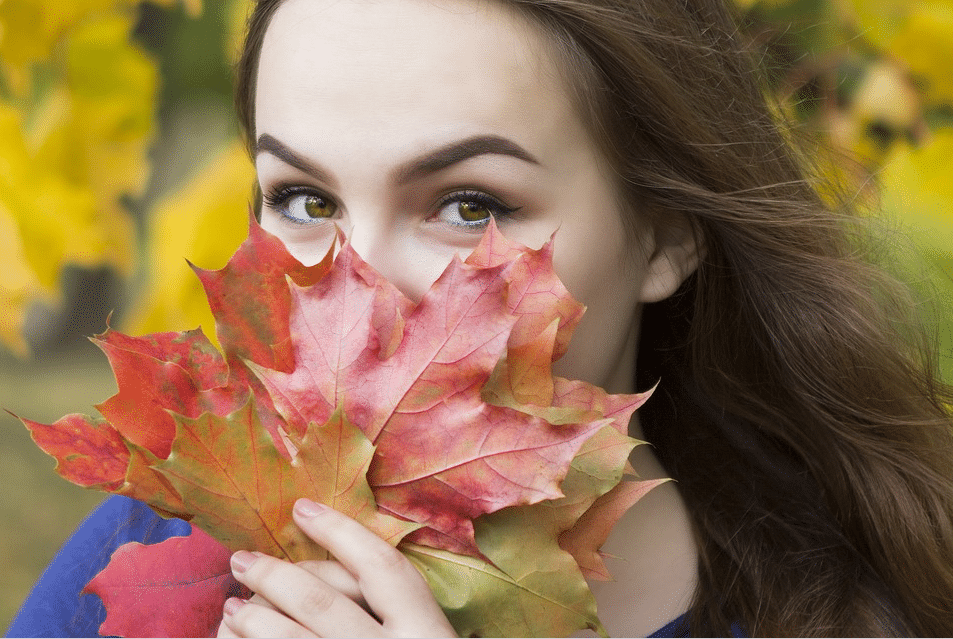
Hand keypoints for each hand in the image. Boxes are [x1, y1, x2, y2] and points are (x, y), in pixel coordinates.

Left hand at [217, 499, 456, 637]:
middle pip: (324, 603)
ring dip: (253, 618)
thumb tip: (330, 568)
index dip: (341, 531)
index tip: (302, 508)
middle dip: (275, 574)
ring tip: (233, 605)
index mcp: (428, 638)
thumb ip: (396, 615)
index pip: (384, 569)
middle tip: (242, 558)